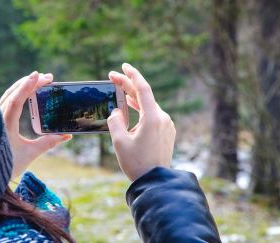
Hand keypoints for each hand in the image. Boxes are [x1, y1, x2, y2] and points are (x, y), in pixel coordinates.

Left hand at [0, 71, 71, 178]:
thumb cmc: (8, 165)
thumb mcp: (30, 153)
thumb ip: (48, 142)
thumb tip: (67, 135)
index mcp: (5, 125)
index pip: (16, 100)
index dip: (27, 86)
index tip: (38, 75)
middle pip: (13, 93)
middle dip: (30, 82)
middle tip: (48, 77)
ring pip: (8, 95)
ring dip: (24, 86)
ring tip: (39, 80)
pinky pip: (6, 101)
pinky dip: (17, 94)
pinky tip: (26, 92)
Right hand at [108, 63, 175, 180]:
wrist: (156, 182)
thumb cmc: (137, 163)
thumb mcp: (119, 142)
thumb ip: (115, 122)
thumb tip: (116, 111)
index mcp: (153, 118)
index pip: (143, 89)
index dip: (132, 75)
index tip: (123, 66)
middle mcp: (163, 118)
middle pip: (144, 96)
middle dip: (128, 86)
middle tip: (113, 77)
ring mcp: (166, 125)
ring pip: (148, 106)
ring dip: (133, 98)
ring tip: (120, 91)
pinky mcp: (167, 132)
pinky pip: (152, 116)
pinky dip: (141, 110)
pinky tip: (131, 110)